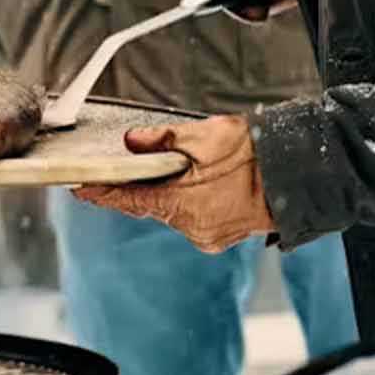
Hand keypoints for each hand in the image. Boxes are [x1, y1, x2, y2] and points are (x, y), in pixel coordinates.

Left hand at [72, 115, 273, 253]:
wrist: (294, 176)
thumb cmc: (254, 154)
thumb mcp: (204, 135)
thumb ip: (162, 139)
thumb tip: (132, 142)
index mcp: (180, 202)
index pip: (128, 198)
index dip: (101, 193)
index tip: (80, 190)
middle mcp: (190, 226)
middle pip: (149, 205)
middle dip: (146, 186)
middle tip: (148, 164)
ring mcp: (205, 236)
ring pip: (171, 212)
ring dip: (172, 194)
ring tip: (194, 171)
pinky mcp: (216, 239)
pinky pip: (191, 220)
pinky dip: (190, 204)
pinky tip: (206, 187)